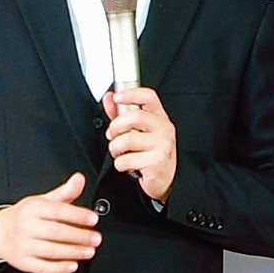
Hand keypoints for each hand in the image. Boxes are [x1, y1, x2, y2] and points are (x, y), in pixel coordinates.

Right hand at [0, 169, 100, 272]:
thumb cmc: (26, 216)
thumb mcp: (44, 200)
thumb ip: (65, 192)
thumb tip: (79, 179)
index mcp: (34, 209)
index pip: (57, 211)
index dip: (78, 215)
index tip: (93, 219)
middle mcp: (27, 227)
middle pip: (56, 232)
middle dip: (79, 236)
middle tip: (96, 238)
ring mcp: (24, 246)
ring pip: (51, 251)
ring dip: (73, 252)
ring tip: (89, 251)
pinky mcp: (24, 262)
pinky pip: (43, 267)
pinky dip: (59, 268)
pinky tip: (73, 265)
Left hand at [104, 85, 176, 200]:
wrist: (164, 179)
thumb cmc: (150, 153)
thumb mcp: (137, 130)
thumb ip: (120, 113)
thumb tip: (109, 98)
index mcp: (159, 118)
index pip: (149, 97)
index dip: (131, 94)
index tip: (117, 97)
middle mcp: (164, 129)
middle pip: (134, 117)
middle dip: (115, 127)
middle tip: (113, 136)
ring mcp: (162, 145)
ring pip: (126, 140)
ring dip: (115, 149)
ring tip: (120, 153)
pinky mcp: (157, 162)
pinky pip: (126, 159)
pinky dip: (120, 164)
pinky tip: (127, 164)